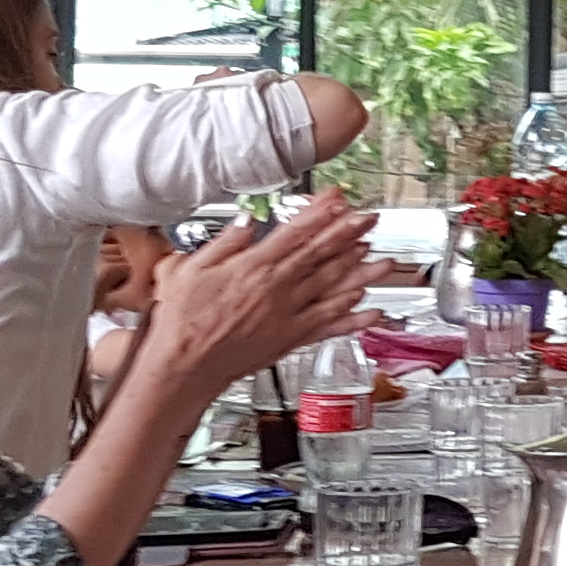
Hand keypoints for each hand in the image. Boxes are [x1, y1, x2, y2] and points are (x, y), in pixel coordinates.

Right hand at [137, 198, 395, 409]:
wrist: (184, 367)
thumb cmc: (182, 322)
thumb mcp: (190, 270)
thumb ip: (223, 244)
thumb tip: (245, 221)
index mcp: (253, 268)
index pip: (296, 233)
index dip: (321, 213)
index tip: (340, 198)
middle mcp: (277, 290)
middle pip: (321, 256)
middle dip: (350, 234)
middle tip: (371, 218)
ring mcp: (287, 316)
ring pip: (332, 288)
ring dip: (361, 271)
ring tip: (384, 258)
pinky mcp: (290, 340)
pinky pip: (328, 326)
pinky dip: (352, 318)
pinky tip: (370, 309)